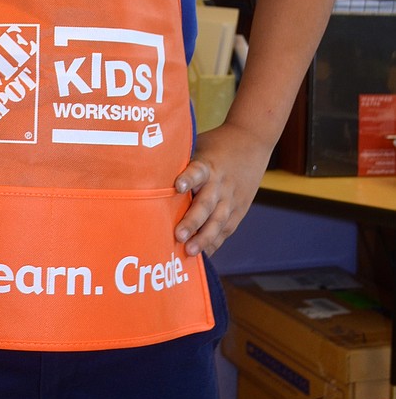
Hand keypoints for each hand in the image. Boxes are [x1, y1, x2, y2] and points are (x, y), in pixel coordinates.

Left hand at [172, 121, 271, 256]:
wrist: (253, 141)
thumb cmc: (216, 145)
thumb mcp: (198, 145)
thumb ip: (180, 160)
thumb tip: (146, 166)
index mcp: (207, 165)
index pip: (197, 171)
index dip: (188, 178)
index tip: (177, 186)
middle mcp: (219, 183)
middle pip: (207, 204)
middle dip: (193, 221)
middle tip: (178, 235)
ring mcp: (231, 198)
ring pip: (218, 220)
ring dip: (205, 237)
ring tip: (191, 251)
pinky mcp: (239, 209)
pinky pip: (226, 228)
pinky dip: (215, 242)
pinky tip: (203, 256)